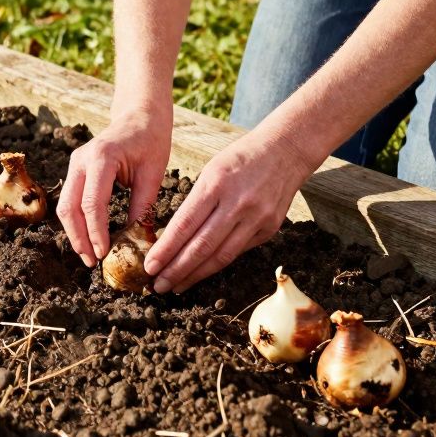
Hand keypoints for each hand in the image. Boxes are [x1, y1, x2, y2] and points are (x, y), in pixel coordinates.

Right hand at [56, 105, 172, 267]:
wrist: (140, 115)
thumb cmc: (151, 140)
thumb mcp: (153, 174)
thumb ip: (143, 207)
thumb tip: (138, 243)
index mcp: (102, 158)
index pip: (92, 204)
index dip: (96, 232)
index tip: (104, 254)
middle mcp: (81, 160)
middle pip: (69, 207)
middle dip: (79, 238)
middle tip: (92, 262)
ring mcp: (75, 164)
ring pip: (64, 206)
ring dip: (74, 233)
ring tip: (89, 255)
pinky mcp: (76, 169)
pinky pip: (70, 199)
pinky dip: (76, 221)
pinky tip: (88, 238)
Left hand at [143, 125, 316, 293]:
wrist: (286, 150)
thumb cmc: (241, 158)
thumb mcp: (211, 170)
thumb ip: (196, 202)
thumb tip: (173, 238)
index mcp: (216, 184)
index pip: (185, 224)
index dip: (166, 249)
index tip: (149, 266)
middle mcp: (238, 204)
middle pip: (202, 246)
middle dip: (176, 270)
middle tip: (158, 285)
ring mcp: (257, 218)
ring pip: (221, 256)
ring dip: (196, 275)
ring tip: (176, 286)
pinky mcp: (270, 228)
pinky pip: (238, 251)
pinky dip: (217, 263)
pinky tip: (202, 272)